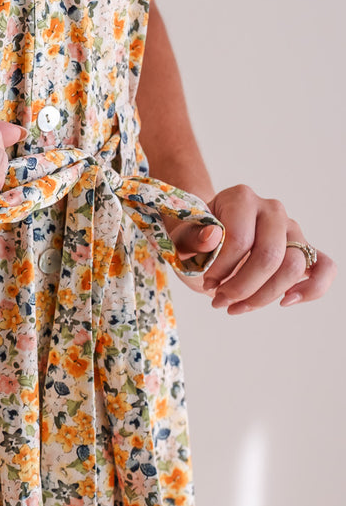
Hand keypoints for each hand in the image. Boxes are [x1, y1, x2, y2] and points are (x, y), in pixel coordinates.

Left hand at [170, 184, 333, 311]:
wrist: (206, 243)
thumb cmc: (194, 240)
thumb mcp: (181, 239)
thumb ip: (189, 237)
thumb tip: (212, 236)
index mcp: (240, 199)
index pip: (241, 240)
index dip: (222, 269)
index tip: (206, 281)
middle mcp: (272, 210)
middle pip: (270, 256)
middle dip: (242, 287)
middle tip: (219, 301)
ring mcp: (291, 229)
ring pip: (294, 267)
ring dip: (264, 296)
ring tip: (235, 307)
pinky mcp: (304, 250)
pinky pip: (324, 267)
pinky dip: (312, 288)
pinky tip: (286, 301)